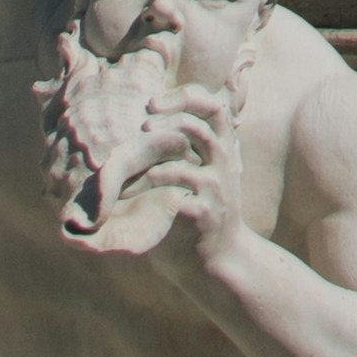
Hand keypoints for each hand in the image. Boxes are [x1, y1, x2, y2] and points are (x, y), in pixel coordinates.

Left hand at [124, 89, 248, 277]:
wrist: (220, 259)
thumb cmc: (202, 212)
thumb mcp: (207, 173)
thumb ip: (193, 149)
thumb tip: (151, 121)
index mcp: (224, 148)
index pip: (213, 105)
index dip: (184, 97)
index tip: (152, 103)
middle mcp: (224, 162)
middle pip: (203, 123)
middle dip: (169, 120)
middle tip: (142, 126)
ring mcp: (217, 186)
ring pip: (189, 157)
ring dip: (157, 155)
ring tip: (136, 164)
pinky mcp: (205, 212)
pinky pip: (177, 192)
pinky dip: (152, 187)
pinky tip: (132, 194)